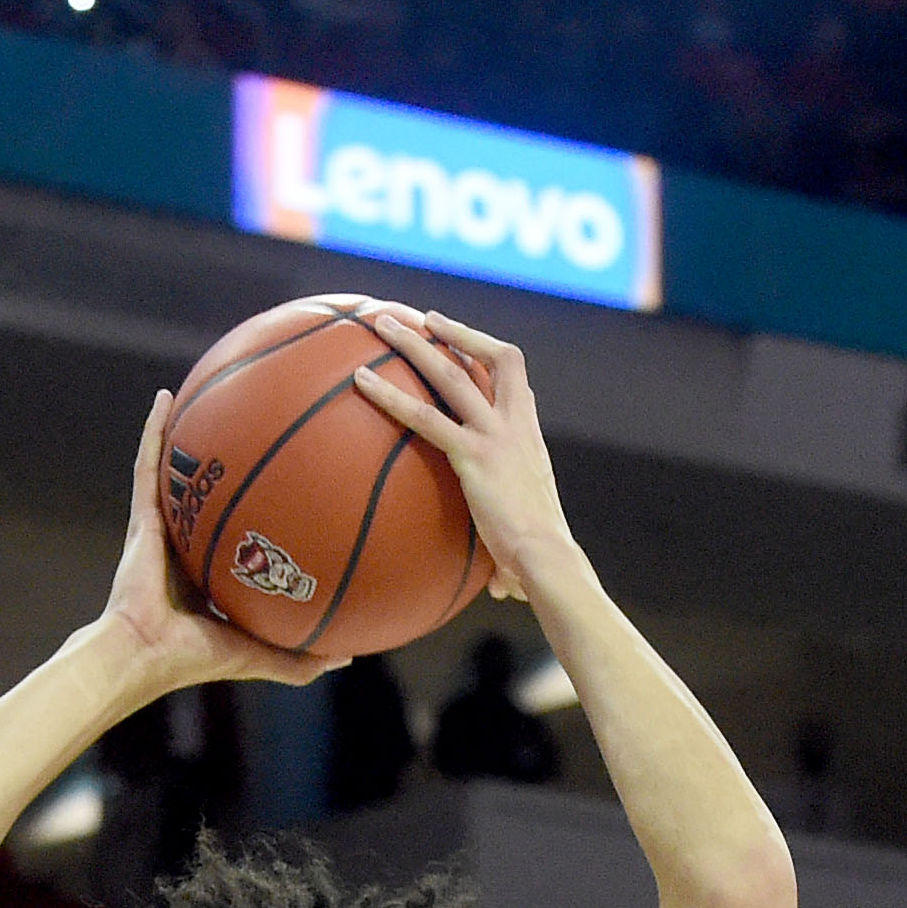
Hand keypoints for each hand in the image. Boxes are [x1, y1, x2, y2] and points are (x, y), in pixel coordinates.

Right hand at [101, 394, 337, 690]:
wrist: (148, 652)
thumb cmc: (197, 658)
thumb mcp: (261, 655)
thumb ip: (302, 658)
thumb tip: (349, 656)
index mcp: (212, 575)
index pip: (240, 538)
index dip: (261, 516)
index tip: (292, 492)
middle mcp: (187, 545)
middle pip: (213, 495)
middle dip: (230, 465)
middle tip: (261, 430)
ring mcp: (161, 527)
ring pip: (177, 470)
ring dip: (188, 433)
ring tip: (207, 392)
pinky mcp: (142, 516)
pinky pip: (149, 465)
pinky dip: (154, 430)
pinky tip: (165, 397)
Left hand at [354, 308, 574, 603]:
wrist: (547, 559)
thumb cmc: (540, 562)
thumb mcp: (525, 541)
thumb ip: (508, 556)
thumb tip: (499, 589)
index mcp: (529, 438)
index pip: (513, 379)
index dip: (487, 353)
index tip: (462, 342)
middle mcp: (515, 427)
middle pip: (490, 360)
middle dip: (454, 332)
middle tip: (422, 318)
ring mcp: (494, 436)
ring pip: (453, 373)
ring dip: (416, 344)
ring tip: (382, 323)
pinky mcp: (472, 455)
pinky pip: (424, 416)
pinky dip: (389, 395)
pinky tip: (359, 382)